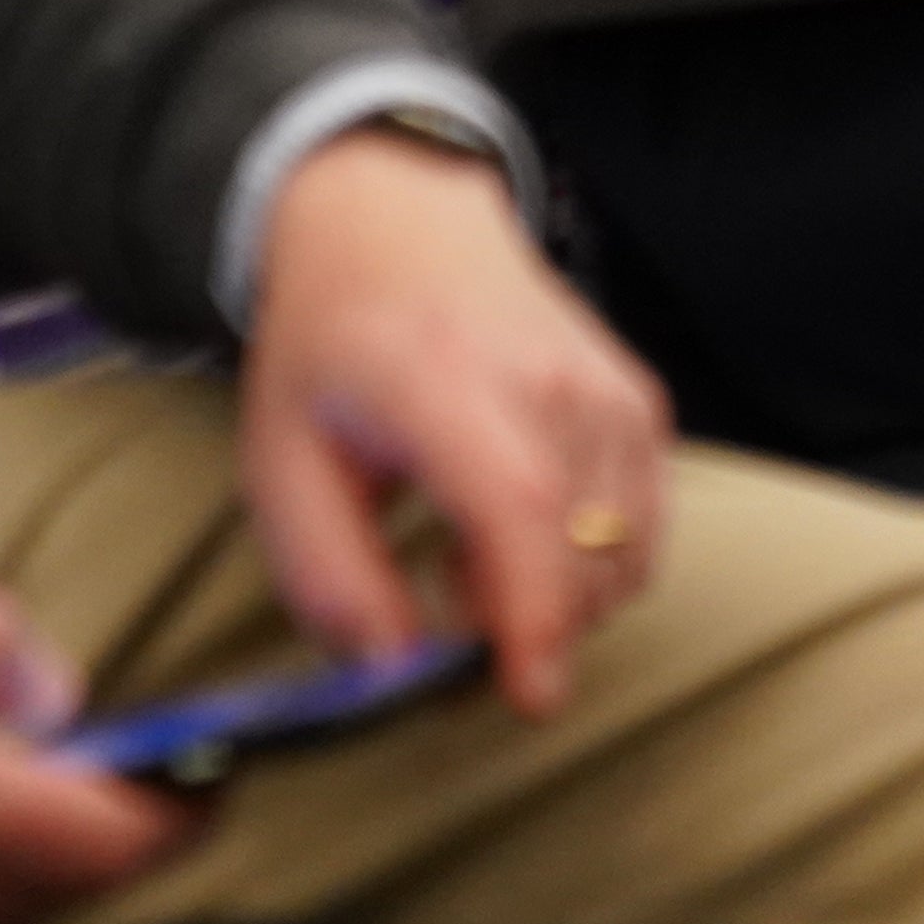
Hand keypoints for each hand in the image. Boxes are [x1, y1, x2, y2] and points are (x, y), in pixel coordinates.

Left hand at [237, 128, 671, 721]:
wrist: (402, 228)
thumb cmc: (335, 346)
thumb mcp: (280, 463)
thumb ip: (329, 576)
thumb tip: (394, 672)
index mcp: (447, 383)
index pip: (520, 506)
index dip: (534, 610)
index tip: (531, 694)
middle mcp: (552, 381)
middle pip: (585, 550)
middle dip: (527, 633)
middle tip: (437, 632)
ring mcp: (611, 389)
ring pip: (624, 552)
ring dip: (555, 599)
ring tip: (463, 562)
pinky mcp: (641, 404)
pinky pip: (643, 526)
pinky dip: (589, 562)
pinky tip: (514, 534)